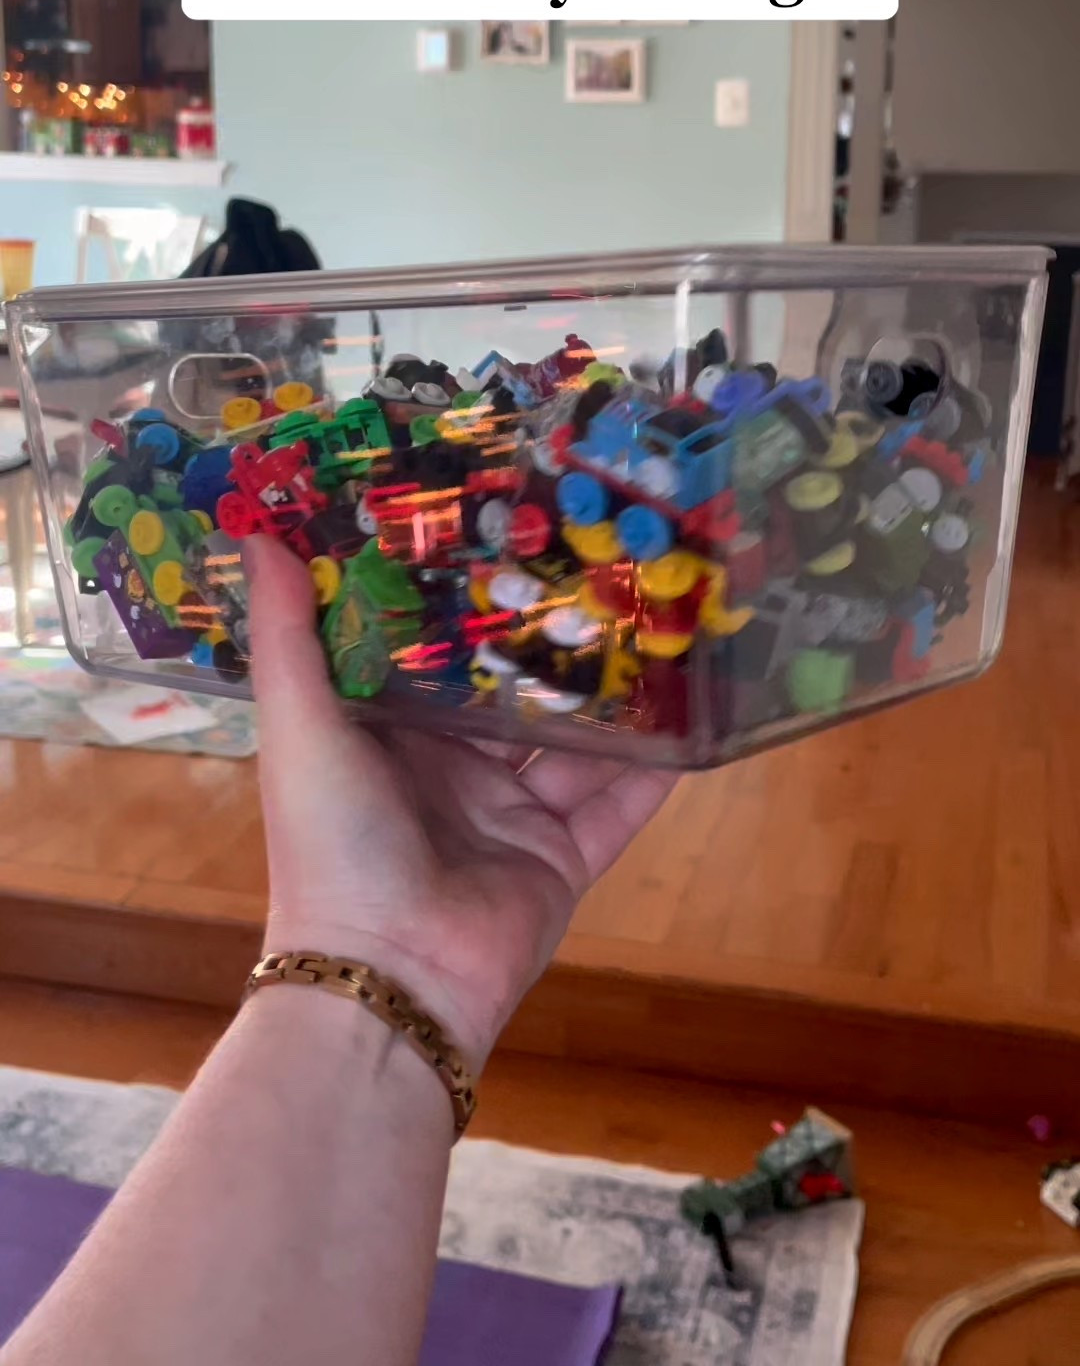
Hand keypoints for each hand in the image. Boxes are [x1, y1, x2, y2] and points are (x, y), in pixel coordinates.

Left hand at [247, 536, 677, 1067]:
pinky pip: (618, 806)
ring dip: (612, 694)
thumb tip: (262, 534)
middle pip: (512, 692)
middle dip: (550, 638)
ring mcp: (511, 815)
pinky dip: (655, 770)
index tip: (495, 525)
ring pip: (574, 742)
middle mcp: (451, 770)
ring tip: (658, 621)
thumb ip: (289, 637)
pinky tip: (695, 716)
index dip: (459, 598)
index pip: (430, 654)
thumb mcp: (301, 728)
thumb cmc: (333, 844)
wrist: (390, 977)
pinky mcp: (562, 859)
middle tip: (600, 560)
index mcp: (386, 737)